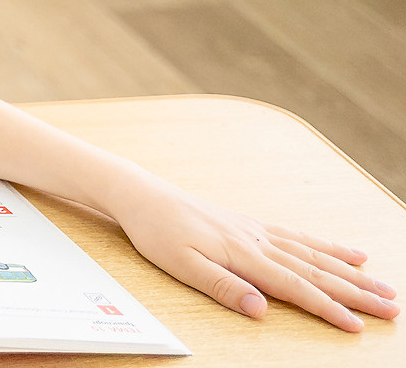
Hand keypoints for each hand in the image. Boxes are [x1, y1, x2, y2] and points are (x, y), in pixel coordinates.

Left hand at [115, 175, 396, 331]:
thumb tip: (261, 309)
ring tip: (383, 284)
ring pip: (315, 254)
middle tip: (392, 308)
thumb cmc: (158, 232)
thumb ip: (222, 287)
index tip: (357, 327)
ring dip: (351, 271)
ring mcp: (259, 231)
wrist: (142, 196)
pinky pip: (300, 236)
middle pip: (316, 271)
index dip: (328, 309)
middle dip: (355, 292)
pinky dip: (328, 245)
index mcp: (244, 255)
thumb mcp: (180, 265)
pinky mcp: (253, 225)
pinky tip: (348, 252)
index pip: (295, 288)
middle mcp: (258, 241)